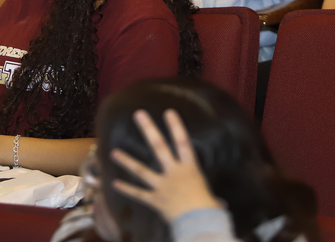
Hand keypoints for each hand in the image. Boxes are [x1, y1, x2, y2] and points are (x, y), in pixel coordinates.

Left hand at [109, 109, 222, 223]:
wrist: (199, 223)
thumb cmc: (210, 210)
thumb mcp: (212, 200)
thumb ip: (213, 200)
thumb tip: (220, 205)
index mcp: (190, 169)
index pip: (183, 143)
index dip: (176, 126)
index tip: (168, 111)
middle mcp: (174, 173)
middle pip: (159, 147)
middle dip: (149, 129)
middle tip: (138, 114)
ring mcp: (162, 186)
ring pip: (142, 171)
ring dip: (127, 161)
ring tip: (113, 152)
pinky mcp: (155, 200)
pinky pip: (139, 194)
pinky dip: (127, 189)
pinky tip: (114, 183)